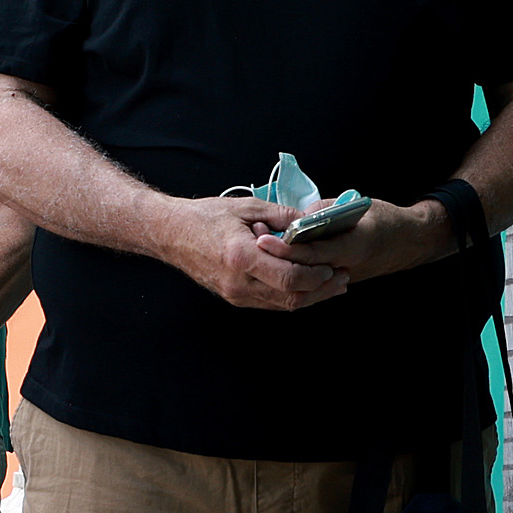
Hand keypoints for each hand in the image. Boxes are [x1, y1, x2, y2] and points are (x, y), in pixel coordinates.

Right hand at [168, 196, 346, 310]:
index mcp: (241, 257)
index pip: (289, 278)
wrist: (170, 233)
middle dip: (321, 290)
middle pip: (291, 298)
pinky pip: (270, 302)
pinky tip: (308, 287)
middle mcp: (239, 282)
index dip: (316, 276)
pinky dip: (292, 296)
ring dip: (311, 296)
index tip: (333, 266)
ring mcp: (236, 294)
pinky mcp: (235, 298)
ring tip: (333, 284)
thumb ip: (282, 215)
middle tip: (342, 278)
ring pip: (283, 305)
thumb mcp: (246, 207)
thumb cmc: (205, 216)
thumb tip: (312, 221)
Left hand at [253, 198, 450, 283]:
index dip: (283, 247)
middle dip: (276, 257)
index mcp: (351, 247)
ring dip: (282, 265)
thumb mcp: (358, 206)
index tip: (261, 238)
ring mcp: (342, 278)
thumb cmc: (388, 220)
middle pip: (302, 269)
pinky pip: (313, 279)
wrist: (413, 242)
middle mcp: (345, 268)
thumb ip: (325, 210)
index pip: (310, 252)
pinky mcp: (340, 281)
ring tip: (263, 245)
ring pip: (305, 278)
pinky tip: (279, 257)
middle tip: (255, 239)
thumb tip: (298, 217)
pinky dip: (295, 269)